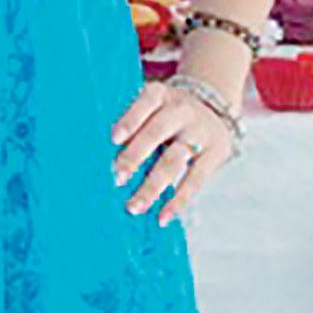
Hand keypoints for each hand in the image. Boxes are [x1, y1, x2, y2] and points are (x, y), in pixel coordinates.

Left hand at [110, 78, 238, 224]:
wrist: (214, 106)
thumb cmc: (165, 113)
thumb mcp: (152, 106)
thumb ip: (130, 124)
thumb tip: (97, 156)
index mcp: (160, 95)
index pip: (145, 103)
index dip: (130, 120)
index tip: (113, 139)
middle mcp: (181, 110)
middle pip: (157, 132)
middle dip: (135, 156)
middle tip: (117, 179)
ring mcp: (198, 132)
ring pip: (174, 161)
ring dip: (152, 186)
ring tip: (135, 207)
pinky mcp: (214, 154)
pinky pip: (195, 180)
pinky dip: (178, 201)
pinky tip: (163, 217)